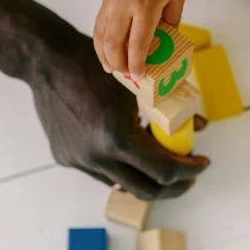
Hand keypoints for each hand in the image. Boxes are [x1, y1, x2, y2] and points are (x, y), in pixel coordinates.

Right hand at [32, 28, 209, 199]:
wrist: (47, 60)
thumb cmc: (94, 66)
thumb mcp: (139, 86)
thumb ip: (170, 110)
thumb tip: (200, 126)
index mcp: (117, 138)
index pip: (164, 170)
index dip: (189, 170)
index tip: (201, 163)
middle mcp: (96, 156)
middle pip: (146, 189)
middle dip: (173, 187)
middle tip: (188, 178)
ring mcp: (78, 160)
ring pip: (121, 183)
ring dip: (145, 177)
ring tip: (159, 160)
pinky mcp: (65, 157)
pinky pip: (101, 171)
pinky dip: (121, 166)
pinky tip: (129, 149)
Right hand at [94, 0, 188, 79]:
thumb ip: (170, 21)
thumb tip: (165, 43)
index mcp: (146, 4)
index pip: (137, 43)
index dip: (137, 63)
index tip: (139, 76)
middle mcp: (124, 3)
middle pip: (113, 42)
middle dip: (118, 63)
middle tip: (125, 75)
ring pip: (101, 33)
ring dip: (104, 53)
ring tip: (110, 68)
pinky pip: (100, 21)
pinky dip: (101, 38)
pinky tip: (106, 48)